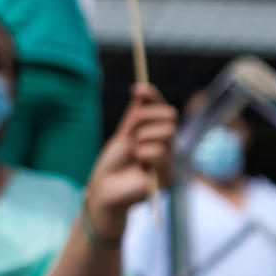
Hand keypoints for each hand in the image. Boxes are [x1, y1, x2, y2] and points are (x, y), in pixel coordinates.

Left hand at [84, 83, 178, 228]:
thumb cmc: (113, 162)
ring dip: (143, 138)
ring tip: (133, 152)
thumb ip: (136, 113)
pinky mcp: (168, 175)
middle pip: (171, 116)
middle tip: (132, 133)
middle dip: (146, 119)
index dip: (153, 96)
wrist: (104, 188)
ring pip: (167, 132)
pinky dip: (143, 154)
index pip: (164, 107)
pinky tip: (137, 165)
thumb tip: (141, 88)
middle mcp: (168, 146)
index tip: (136, 89)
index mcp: (159, 134)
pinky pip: (160, 151)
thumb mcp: (125, 132)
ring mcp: (170, 160)